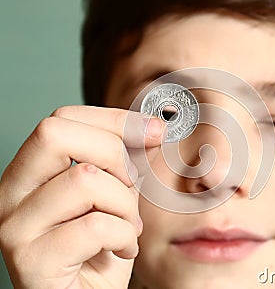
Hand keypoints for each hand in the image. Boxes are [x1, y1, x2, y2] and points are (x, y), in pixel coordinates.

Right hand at [0, 106, 164, 288]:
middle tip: (132, 185)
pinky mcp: (31, 261)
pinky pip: (96, 226)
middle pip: (56, 134)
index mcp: (30, 172)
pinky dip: (124, 236)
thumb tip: (152, 127)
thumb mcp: (116, 193)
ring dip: (125, 206)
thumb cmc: (101, 246)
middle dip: (115, 154)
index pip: (62, 119)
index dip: (114, 120)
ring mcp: (15, 227)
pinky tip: (122, 249)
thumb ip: (126, 162)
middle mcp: (11, 193)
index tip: (154, 131)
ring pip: (85, 180)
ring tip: (128, 228)